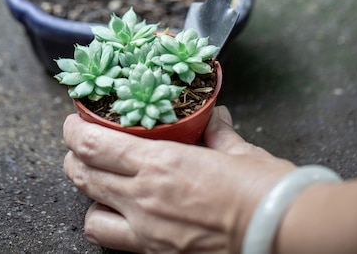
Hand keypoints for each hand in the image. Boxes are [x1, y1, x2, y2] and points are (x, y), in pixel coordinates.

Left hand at [63, 107, 293, 253]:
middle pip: (83, 174)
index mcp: (161, 161)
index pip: (94, 144)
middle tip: (80, 145)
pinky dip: (104, 223)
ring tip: (96, 178)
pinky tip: (118, 212)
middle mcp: (144, 196)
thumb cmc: (262, 189)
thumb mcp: (236, 148)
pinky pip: (111, 240)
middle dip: (73, 156)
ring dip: (86, 191)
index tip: (74, 122)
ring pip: (89, 210)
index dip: (74, 130)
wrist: (282, 233)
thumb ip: (214, 130)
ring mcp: (147, 230)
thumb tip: (211, 117)